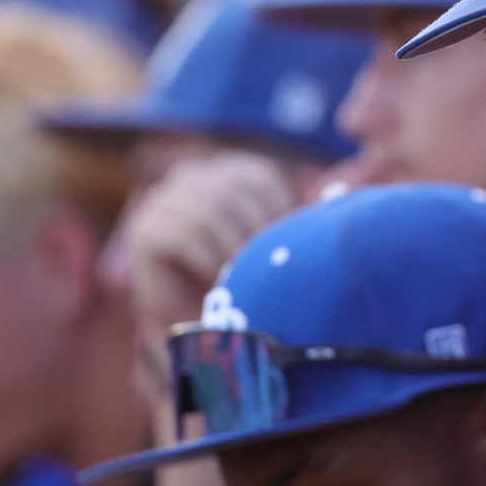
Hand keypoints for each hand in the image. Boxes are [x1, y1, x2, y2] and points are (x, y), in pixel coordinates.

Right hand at [109, 150, 293, 377]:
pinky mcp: (145, 231)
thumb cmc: (242, 276)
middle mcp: (191, 176)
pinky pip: (182, 237)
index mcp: (226, 169)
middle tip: (259, 268)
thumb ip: (294, 217)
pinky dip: (206, 261)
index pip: (260, 179)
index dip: (275, 215)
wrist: (193, 317)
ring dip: (230, 251)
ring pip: (207, 215)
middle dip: (252, 235)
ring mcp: (162, 201)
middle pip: (232, 194)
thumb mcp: (272, 240)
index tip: (280, 248)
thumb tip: (340, 192)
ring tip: (238, 276)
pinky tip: (215, 278)